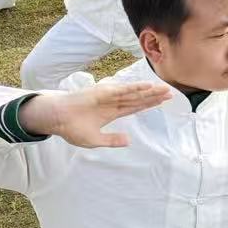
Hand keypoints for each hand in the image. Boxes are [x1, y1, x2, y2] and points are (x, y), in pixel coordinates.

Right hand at [16, 80, 174, 147]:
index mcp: (111, 112)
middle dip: (154, 96)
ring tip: (164, 89)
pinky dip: (134, 88)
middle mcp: (112, 102)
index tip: (162, 102)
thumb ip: (112, 140)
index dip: (148, 104)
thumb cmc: (72, 128)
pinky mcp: (102, 93)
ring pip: (133, 93)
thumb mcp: (95, 140)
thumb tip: (128, 141)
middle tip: (170, 93)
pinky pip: (121, 90)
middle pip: (138, 99)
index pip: (134, 107)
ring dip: (148, 91)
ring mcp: (107, 97)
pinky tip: (146, 86)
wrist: (57, 120)